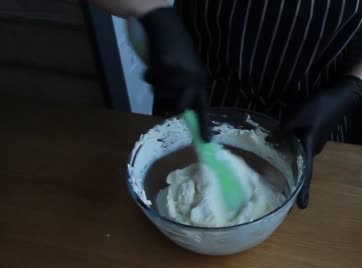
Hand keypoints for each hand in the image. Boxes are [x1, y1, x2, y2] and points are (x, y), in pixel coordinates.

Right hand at [138, 7, 209, 138]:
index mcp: (202, 82)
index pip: (204, 108)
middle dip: (168, 104)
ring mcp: (179, 76)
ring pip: (162, 97)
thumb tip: (179, 111)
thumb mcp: (190, 72)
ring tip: (160, 74)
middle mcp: (193, 81)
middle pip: (179, 108)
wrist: (166, 27)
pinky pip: (152, 82)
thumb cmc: (179, 51)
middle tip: (164, 93)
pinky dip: (150, 77)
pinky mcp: (164, 69)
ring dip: (157, 88)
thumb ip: (188, 90)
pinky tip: (154, 65)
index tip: (206, 141)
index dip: (204, 125)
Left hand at [282, 76, 361, 208]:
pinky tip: (279, 145)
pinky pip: (299, 146)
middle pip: (301, 168)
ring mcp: (314, 143)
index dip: (303, 191)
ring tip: (273, 169)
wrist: (340, 96)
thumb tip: (270, 142)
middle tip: (278, 191)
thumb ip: (283, 130)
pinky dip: (290, 149)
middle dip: (292, 179)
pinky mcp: (313, 135)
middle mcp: (313, 150)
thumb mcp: (297, 116)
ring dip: (288, 161)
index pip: (306, 174)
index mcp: (310, 148)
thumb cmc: (320, 107)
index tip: (302, 208)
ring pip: (299, 156)